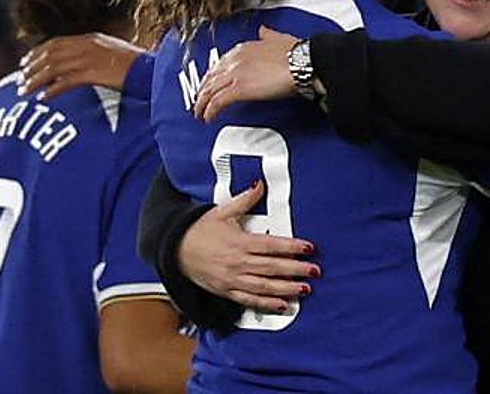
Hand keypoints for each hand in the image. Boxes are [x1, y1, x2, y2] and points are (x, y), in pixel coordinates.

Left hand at [20, 33, 146, 97]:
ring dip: (36, 80)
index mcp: (92, 39)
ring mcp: (90, 59)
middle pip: (50, 54)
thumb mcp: (115, 53)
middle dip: (32, 67)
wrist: (153, 71)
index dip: (37, 52)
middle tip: (19, 80)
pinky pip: (66, 81)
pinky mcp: (94, 73)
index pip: (56, 43)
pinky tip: (43, 98)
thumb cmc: (138, 66)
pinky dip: (52, 90)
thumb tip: (80, 64)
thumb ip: (96, 54)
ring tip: (24, 91)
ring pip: (53, 68)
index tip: (25, 62)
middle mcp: (88, 46)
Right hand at [179, 180, 317, 312]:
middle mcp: (237, 263)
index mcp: (239, 242)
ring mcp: (232, 279)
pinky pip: (249, 300)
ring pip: (264, 286)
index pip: (271, 245)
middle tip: (314, 271)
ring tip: (304, 289)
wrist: (174, 250)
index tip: (308, 248)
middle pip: (272, 267)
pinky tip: (282, 305)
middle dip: (295, 269)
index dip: (291, 247)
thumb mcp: (222, 211)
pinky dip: (267, 304)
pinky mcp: (226, 291)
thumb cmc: (200, 230)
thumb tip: (260, 184)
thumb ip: (245, 199)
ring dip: (286, 288)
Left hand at [194, 26, 297, 122]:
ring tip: (200, 113)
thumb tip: (263, 30)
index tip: (210, 83)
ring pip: (209, 90)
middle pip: (211, 77)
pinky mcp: (239, 89)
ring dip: (202, 103)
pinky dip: (210, 111)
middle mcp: (235, 60)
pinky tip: (208, 117)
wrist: (303, 63)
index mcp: (244, 48)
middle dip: (203, 90)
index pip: (220, 63)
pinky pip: (217, 102)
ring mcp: (236, 74)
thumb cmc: (297, 54)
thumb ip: (268, 35)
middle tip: (200, 101)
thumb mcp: (279, 38)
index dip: (212, 75)